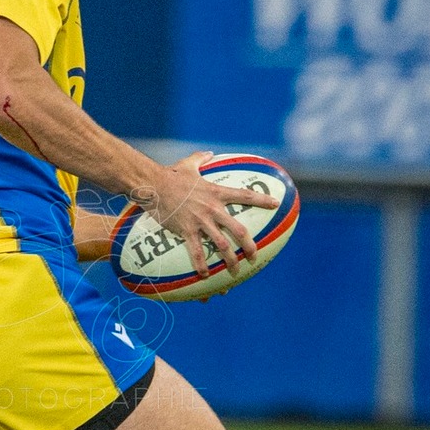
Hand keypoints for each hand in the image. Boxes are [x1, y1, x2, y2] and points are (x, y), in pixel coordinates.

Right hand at [132, 152, 279, 278]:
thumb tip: (209, 153)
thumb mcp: (188, 164)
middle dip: (249, 246)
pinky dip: (202, 265)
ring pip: (221, 245)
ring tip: (234, 272)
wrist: (153, 185)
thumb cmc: (170, 174)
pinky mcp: (186, 230)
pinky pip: (196, 251)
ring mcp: (200, 221)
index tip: (276, 204)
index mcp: (216, 192)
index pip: (245, 195)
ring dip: (230, 260)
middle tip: (254, 256)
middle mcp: (212, 208)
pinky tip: (205, 276)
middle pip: (238, 230)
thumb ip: (200, 158)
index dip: (262, 200)